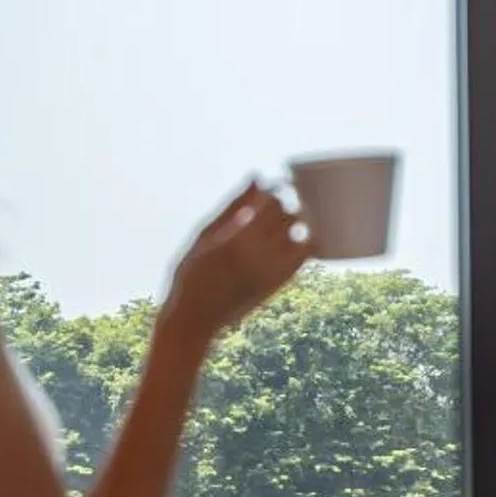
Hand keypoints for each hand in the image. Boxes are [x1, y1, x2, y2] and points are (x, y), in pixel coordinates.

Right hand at [163, 179, 310, 345]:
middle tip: (276, 201)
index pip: (273, 202)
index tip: (272, 183)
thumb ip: (233, 206)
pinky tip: (292, 238)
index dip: (276, 188)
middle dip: (286, 204)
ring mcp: (273, 272)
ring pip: (303, 236)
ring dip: (297, 223)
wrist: (195, 319)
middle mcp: (261, 255)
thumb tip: (257, 177)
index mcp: (240, 239)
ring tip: (283, 220)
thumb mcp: (205, 235)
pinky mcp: (279, 286)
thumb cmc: (192, 273)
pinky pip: (303, 258)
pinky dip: (303, 244)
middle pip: (291, 216)